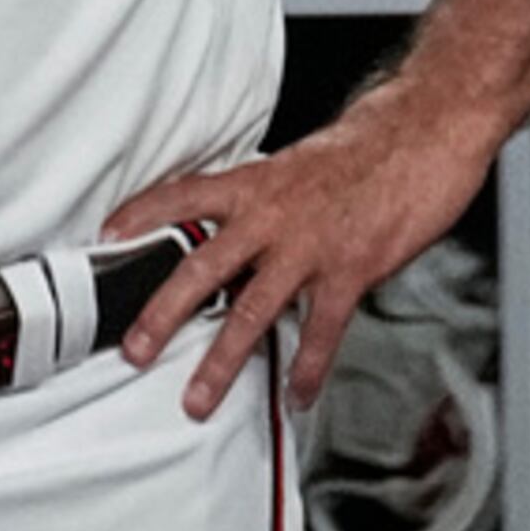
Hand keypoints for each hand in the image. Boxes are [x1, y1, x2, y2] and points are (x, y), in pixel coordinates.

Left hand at [100, 95, 489, 419]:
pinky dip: (307, 369)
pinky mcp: (349, 271)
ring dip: (221, 362)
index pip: (182, 196)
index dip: (141, 214)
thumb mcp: (298, 165)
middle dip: (162, 314)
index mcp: (255, 183)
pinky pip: (320, 331)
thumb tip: (242, 231)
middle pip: (201, 268)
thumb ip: (266, 201)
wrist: (423, 132)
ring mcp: (309, 247)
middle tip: (134, 349)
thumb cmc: (367, 147)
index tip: (106, 236)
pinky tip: (298, 393)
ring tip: (198, 398)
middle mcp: (272, 215)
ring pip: (251, 312)